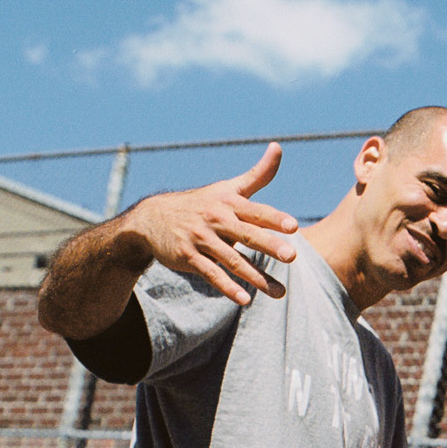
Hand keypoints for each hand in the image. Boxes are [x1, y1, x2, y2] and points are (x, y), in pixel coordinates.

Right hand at [124, 144, 299, 305]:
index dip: (274, 218)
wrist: (153, 218)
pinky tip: (244, 300)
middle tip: (292, 256)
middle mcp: (216, 219)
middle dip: (269, 245)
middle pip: (246, 234)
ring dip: (256, 277)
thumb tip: (278, 147)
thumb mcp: (228, 188)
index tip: (293, 226)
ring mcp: (201, 238)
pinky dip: (227, 287)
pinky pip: (211, 273)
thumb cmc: (202, 203)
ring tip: (280, 293)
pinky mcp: (188, 256)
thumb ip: (258, 174)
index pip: (256, 211)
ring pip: (233, 260)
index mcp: (229, 203)